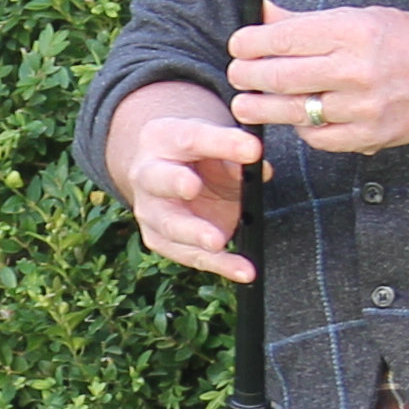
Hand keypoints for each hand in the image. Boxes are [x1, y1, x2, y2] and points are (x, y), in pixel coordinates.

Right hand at [107, 100, 259, 281]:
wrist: (173, 173)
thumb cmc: (201, 156)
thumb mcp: (219, 145)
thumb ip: (238, 155)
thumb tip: (262, 170)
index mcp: (163, 138)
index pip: (192, 138)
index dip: (221, 143)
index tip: (253, 148)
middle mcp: (147, 173)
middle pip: (158, 178)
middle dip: (175, 182)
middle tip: (193, 186)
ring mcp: (149, 210)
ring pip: (168, 224)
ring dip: (193, 234)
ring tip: (218, 242)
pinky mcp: (159, 239)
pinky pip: (187, 255)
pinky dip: (217, 264)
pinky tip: (242, 270)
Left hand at [228, 2, 408, 155]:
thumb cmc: (402, 39)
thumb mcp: (355, 17)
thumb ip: (304, 21)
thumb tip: (261, 14)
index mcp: (349, 31)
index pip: (281, 39)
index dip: (249, 44)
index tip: (237, 46)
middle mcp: (354, 68)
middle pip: (279, 77)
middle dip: (246, 77)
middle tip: (237, 76)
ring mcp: (362, 104)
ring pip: (293, 111)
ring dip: (261, 109)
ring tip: (246, 105)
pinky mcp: (370, 133)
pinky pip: (318, 138)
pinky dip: (301, 130)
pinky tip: (295, 119)